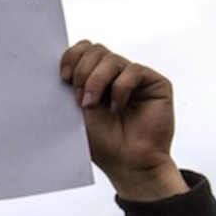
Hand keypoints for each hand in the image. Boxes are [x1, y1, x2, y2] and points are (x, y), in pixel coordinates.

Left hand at [60, 40, 187, 200]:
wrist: (128, 165)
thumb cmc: (104, 144)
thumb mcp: (78, 112)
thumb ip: (72, 87)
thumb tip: (60, 68)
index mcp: (95, 79)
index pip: (83, 51)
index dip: (72, 57)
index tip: (64, 77)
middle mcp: (115, 76)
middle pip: (95, 50)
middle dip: (82, 71)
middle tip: (79, 97)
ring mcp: (135, 78)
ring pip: (111, 59)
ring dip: (97, 81)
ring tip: (92, 104)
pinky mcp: (155, 83)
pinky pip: (133, 71)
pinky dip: (120, 88)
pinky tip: (116, 107)